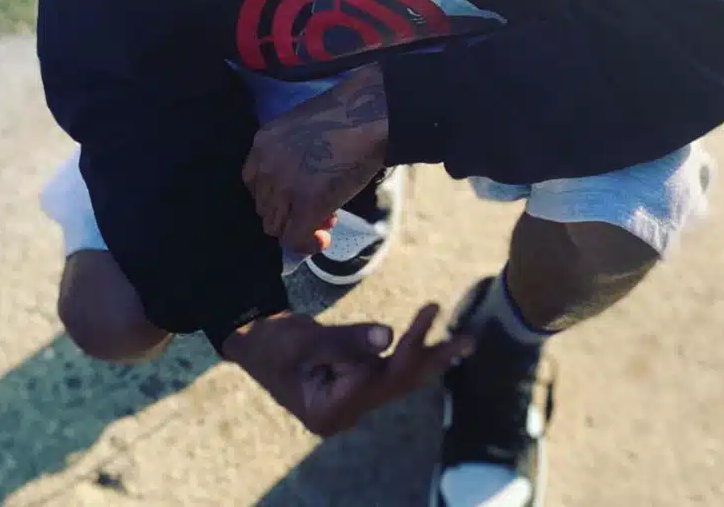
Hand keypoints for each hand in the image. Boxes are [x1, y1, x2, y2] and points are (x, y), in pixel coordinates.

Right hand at [223, 304, 473, 436]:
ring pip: (399, 380)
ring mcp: (351, 404)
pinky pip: (391, 374)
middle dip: (433, 357)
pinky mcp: (354, 389)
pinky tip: (439, 350)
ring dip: (431, 359)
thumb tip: (388, 337)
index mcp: (330, 411)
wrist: (254, 344)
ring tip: (465, 342)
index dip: (410, 343)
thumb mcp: (306, 340)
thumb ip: (347, 341)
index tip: (431, 308)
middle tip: (470, 338)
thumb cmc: (273, 343)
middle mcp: (346, 414)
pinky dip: (414, 357)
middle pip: (397, 384)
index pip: (381, 377)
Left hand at [243, 64, 388, 253]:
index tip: (297, 197)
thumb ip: (290, 155)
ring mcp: (284, 187)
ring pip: (276, 227)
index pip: (254, 183)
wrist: (370, 114)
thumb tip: (299, 186)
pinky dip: (308, 244)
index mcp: (263, 143)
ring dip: (300, 228)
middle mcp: (266, 166)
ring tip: (328, 218)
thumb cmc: (347, 115)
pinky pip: (295, 239)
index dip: (277, 195)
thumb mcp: (303, 129)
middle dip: (290, 212)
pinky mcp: (307, 205)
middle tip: (320, 208)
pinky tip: (323, 240)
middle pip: (264, 207)